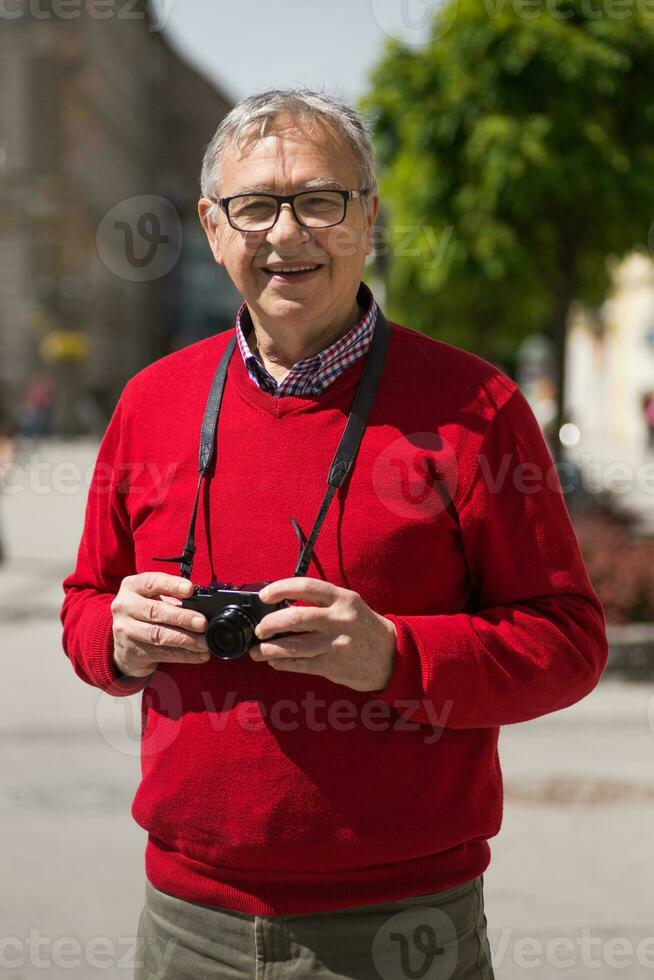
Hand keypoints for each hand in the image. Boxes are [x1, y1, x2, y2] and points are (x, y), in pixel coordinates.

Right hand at [110, 573, 210, 678]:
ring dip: (186, 640)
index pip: (152, 582)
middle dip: (182, 618)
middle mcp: (124, 606)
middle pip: (155, 611)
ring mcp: (125, 630)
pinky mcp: (131, 652)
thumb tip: (203, 609)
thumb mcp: (154, 599)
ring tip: (204, 643)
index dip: (171, 585)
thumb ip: (174, 600)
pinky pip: (161, 654)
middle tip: (202, 623)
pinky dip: (183, 655)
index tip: (190, 589)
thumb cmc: (146, 614)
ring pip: (158, 635)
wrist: (123, 642)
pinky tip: (198, 655)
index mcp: (132, 587)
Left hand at [249, 578, 397, 691]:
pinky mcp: (332, 666)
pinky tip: (274, 661)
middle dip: (269, 623)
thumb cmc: (364, 627)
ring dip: (269, 649)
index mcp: (342, 599)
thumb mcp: (348, 605)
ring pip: (292, 646)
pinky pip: (299, 664)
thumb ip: (321, 603)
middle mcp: (338, 619)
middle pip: (294, 618)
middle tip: (260, 629)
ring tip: (258, 651)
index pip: (305, 586)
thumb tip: (283, 605)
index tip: (265, 595)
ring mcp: (335, 644)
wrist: (392, 656)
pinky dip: (282, 663)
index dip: (280, 589)